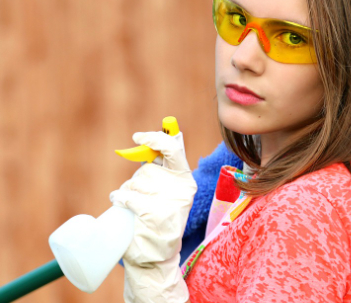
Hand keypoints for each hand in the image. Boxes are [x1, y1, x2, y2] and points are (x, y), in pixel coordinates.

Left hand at [110, 131, 196, 302]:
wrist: (154, 258)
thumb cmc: (157, 220)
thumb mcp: (167, 194)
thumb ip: (161, 170)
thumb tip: (145, 142)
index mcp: (185, 181)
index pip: (174, 149)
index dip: (155, 139)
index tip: (137, 136)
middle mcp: (181, 190)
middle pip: (147, 170)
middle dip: (136, 180)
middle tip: (139, 196)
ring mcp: (168, 203)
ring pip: (134, 183)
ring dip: (126, 191)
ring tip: (132, 207)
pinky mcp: (152, 215)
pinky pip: (128, 197)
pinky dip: (120, 199)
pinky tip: (122, 207)